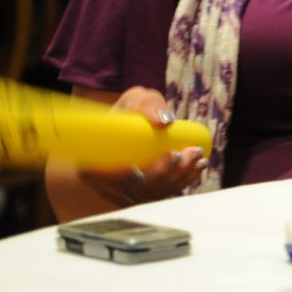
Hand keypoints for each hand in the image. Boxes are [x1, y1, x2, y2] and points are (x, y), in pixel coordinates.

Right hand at [64, 88, 206, 211]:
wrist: (136, 118)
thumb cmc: (132, 109)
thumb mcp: (136, 99)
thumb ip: (147, 105)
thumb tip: (166, 122)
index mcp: (94, 164)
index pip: (104, 181)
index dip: (120, 181)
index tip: (137, 170)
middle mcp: (108, 183)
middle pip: (135, 189)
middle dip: (162, 175)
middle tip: (182, 154)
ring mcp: (128, 190)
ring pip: (153, 193)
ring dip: (178, 177)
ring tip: (196, 156)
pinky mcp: (146, 191)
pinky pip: (165, 192)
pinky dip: (183, 181)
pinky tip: (198, 167)